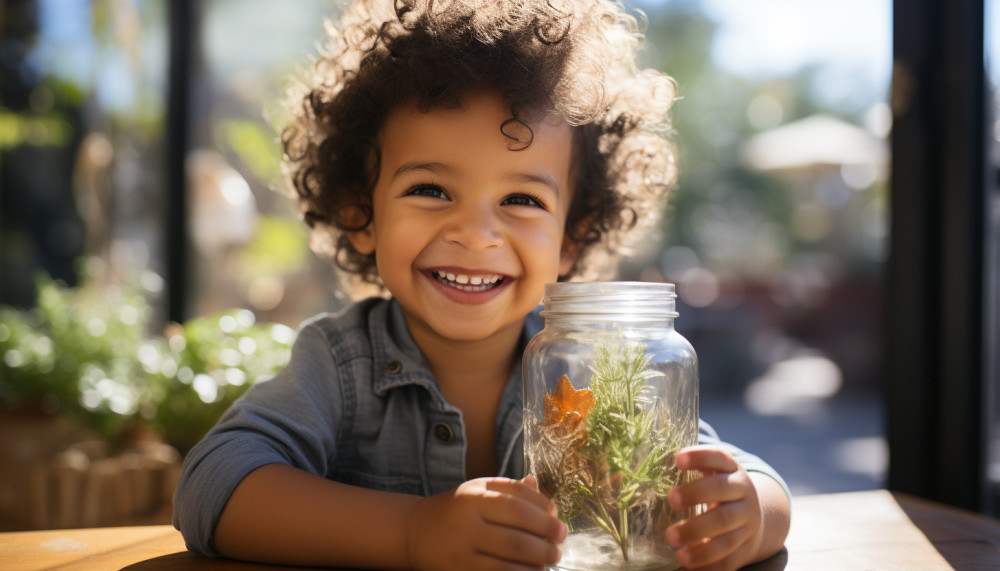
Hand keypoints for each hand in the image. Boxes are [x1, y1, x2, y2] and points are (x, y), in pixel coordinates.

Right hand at [406, 475, 566, 569]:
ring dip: (539, 560)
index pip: (518, 499)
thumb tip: (547, 502)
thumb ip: (512, 492)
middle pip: (518, 530)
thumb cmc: (457, 510)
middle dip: (546, 538)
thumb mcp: (479, 491)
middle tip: (559, 542)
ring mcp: (463, 548)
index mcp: (474, 494)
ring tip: (550, 559)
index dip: (543, 509)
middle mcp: (467, 520)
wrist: (416, 532)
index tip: (557, 518)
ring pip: (511, 556)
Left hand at [665, 446, 763, 569]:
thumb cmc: (719, 491)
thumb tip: (648, 466)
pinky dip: (709, 564)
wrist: (756, 517)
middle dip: (695, 496)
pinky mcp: (746, 548)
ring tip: (672, 541)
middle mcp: (744, 494)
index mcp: (732, 470)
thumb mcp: (712, 474)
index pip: (719, 457)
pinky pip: (730, 559)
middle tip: (671, 500)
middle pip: (722, 493)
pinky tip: (688, 565)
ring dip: (698, 538)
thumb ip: (690, 469)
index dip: (699, 456)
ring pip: (727, 531)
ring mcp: (748, 523)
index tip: (677, 459)